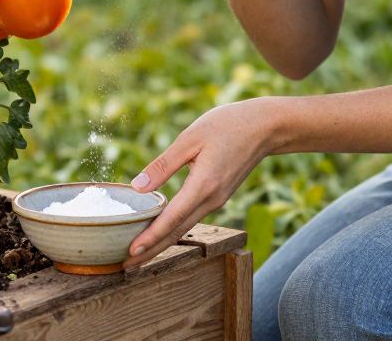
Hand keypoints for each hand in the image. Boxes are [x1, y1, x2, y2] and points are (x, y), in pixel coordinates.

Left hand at [122, 99, 272, 269]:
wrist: (266, 127)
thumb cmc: (228, 125)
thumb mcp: (190, 138)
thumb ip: (163, 164)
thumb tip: (137, 187)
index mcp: (203, 185)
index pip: (171, 219)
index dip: (150, 237)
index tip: (130, 252)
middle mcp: (212, 200)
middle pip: (177, 232)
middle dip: (151, 251)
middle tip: (125, 266)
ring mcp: (217, 200)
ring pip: (184, 227)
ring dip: (161, 243)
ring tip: (137, 255)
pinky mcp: (218, 196)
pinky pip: (192, 218)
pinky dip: (173, 230)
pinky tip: (160, 232)